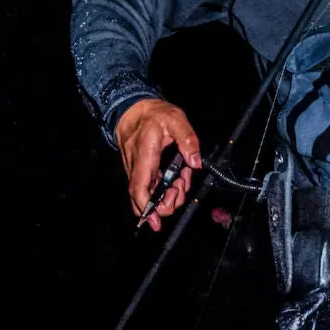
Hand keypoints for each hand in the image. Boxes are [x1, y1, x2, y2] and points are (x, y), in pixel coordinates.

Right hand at [114, 98, 200, 231]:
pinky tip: (176, 182)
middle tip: (181, 188)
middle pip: (143, 198)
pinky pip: (148, 187)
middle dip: (165, 204)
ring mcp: (136, 169)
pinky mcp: (140, 170)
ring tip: (182, 180)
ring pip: (147, 195)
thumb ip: (188, 140)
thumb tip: (195, 163)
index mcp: (144, 155)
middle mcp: (137, 166)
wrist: (133, 109)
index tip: (155, 221)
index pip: (140, 188)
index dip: (146, 208)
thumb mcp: (175, 119)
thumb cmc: (153, 114)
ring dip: (167, 196)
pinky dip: (163, 190)